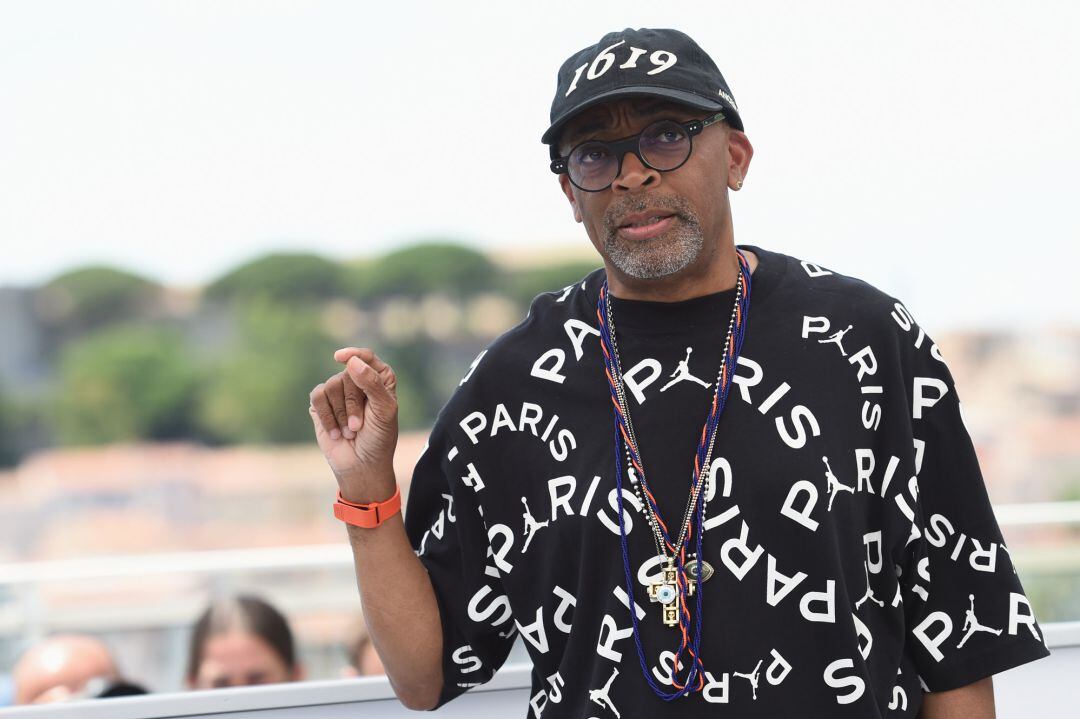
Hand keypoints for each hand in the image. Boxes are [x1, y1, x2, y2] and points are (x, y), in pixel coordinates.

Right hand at [309, 347, 398, 497]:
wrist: (362, 465)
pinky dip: (326, 416)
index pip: (367, 357)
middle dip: (352, 403)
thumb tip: (351, 362)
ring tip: (349, 432)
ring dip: (340, 413)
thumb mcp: (384, 410)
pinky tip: (335, 432)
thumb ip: (372, 383)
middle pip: (348, 374)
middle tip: (359, 426)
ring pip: (331, 385)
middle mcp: (358, 381)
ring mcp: (339, 392)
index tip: (340, 358)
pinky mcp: (321, 405)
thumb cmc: (379, 438)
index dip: (355, 354)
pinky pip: (317, 397)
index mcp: (380, 379)